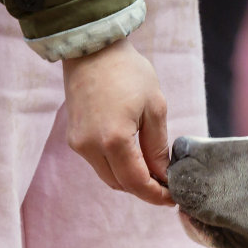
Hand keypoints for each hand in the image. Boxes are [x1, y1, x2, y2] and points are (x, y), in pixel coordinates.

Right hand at [61, 39, 172, 205]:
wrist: (93, 49)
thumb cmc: (128, 72)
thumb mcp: (155, 108)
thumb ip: (157, 148)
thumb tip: (163, 176)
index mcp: (114, 139)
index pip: (136, 183)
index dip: (156, 195)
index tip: (173, 198)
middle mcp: (91, 146)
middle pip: (121, 185)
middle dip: (145, 190)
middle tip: (167, 186)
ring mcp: (79, 143)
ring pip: (108, 177)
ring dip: (130, 180)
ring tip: (154, 173)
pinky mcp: (74, 138)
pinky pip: (98, 163)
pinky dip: (117, 167)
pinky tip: (135, 159)